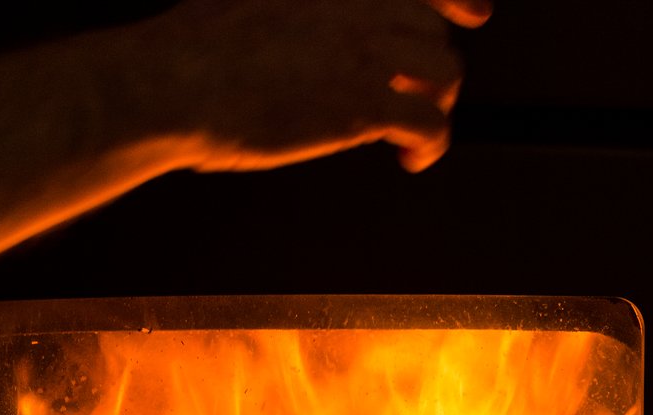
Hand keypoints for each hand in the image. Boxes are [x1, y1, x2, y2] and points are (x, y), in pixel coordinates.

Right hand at [152, 0, 490, 174]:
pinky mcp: (364, 105)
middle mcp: (367, 1)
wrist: (179, 80)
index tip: (472, 15)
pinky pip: (430, 124)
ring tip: (409, 134)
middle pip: (433, 32)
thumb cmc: (199, 44)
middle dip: (429, 69)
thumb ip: (298, 8)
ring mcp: (369, 50)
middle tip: (409, 101)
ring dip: (436, 106)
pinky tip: (409, 161)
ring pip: (445, 74)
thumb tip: (303, 27)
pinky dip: (430, 145)